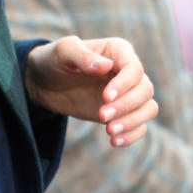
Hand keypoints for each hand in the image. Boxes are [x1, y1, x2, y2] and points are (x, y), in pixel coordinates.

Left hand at [25, 36, 157, 145]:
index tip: (105, 98)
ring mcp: (127, 93)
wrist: (44, 83)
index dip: (124, 85)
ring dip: (132, 122)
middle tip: (101, 116)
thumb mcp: (63, 52)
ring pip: (148, 108)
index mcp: (119, 51)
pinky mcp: (122, 113)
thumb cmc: (54, 61)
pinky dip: (132, 135)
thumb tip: (106, 66)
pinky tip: (114, 141)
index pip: (134, 69)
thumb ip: (83, 56)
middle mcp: (128, 72)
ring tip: (109, 131)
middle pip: (145, 90)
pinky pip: (140, 125)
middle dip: (126, 106)